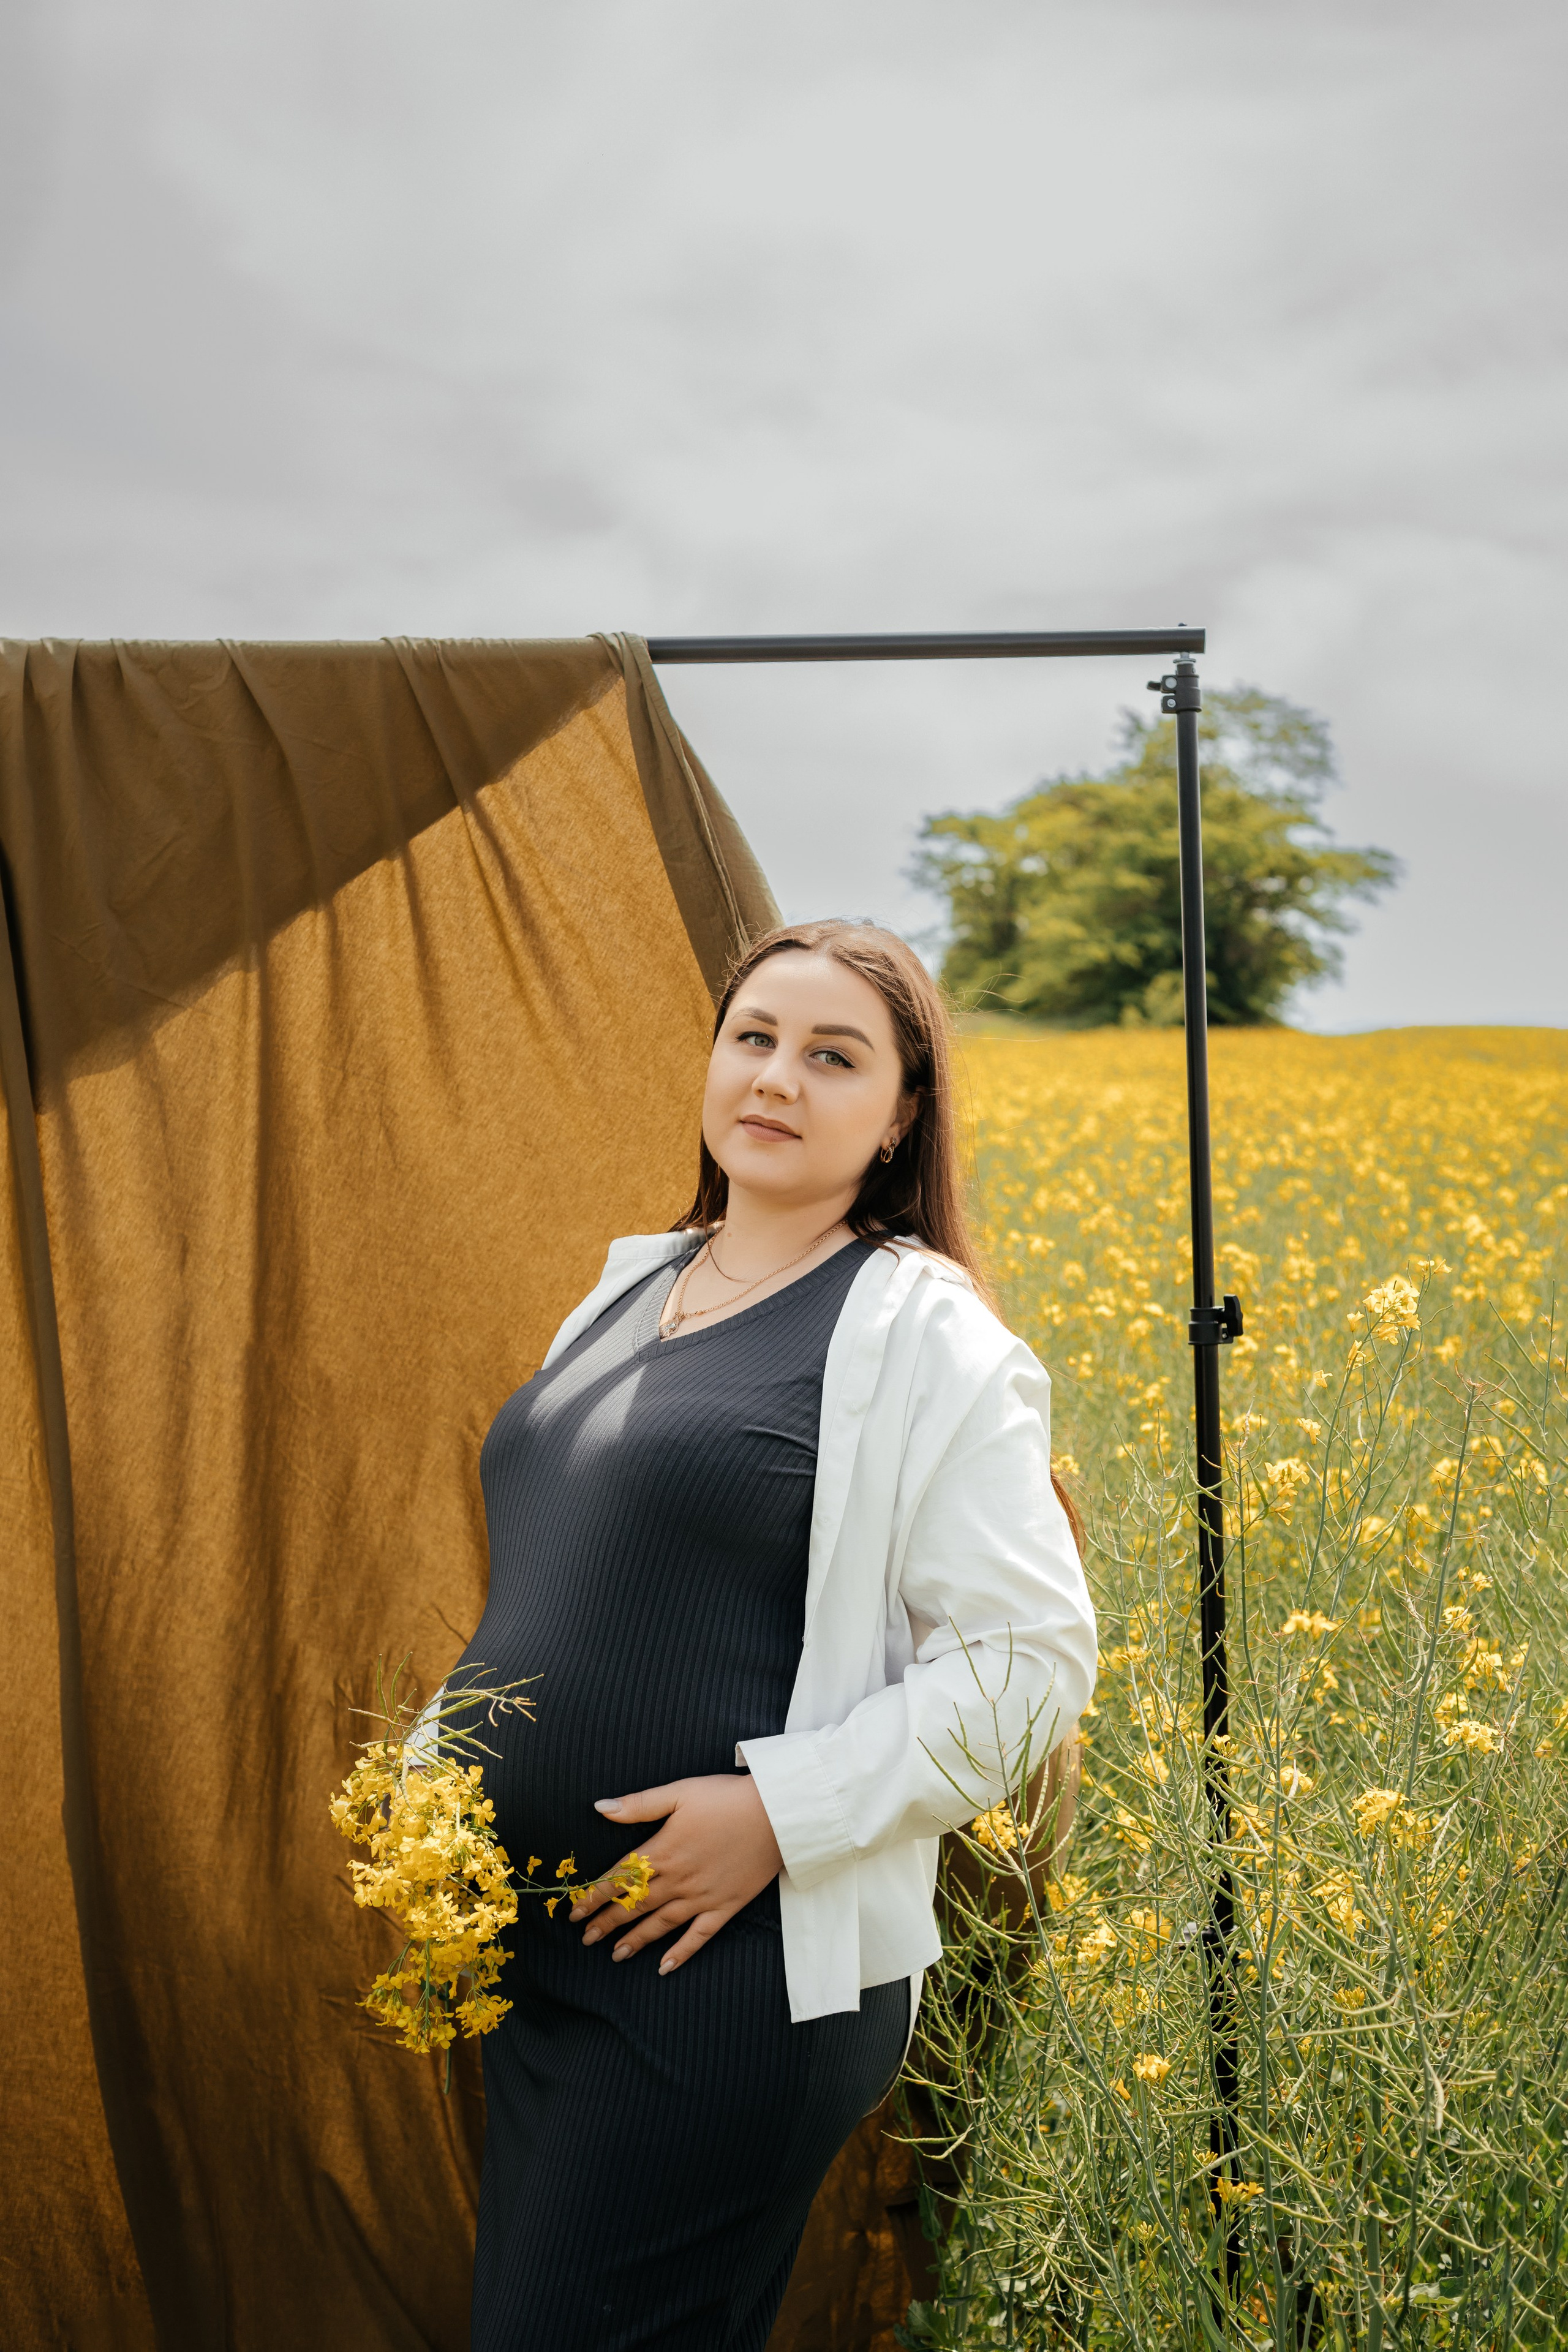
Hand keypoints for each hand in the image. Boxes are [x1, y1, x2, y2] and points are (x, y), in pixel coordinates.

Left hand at [568, 1774, 783, 1974]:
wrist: (777, 1813)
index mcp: (664, 1850)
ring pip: (661, 1924)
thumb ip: (639, 1804)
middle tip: (585, 1938)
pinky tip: (665, 1966)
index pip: (620, 1878)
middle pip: (636, 1905)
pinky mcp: (726, 1906)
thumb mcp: (679, 1791)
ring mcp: (702, 1897)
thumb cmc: (727, 1797)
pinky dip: (681, 1952)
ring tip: (615, 1954)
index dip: (595, 1895)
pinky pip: (699, 1936)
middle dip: (608, 1922)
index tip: (574, 1910)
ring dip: (636, 1940)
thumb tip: (599, 1807)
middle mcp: (679, 1880)